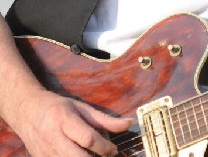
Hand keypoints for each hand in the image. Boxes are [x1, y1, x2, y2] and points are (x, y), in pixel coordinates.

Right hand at [12, 88, 131, 155]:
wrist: (27, 111)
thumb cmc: (58, 107)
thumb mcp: (81, 108)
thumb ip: (104, 119)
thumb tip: (129, 123)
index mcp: (64, 119)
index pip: (87, 138)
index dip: (104, 147)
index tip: (114, 150)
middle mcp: (53, 137)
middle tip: (106, 156)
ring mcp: (45, 152)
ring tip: (94, 156)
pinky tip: (82, 156)